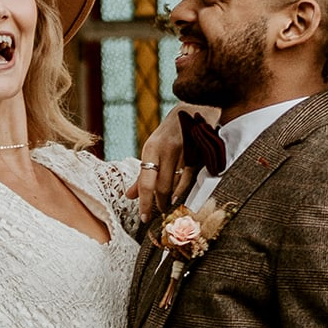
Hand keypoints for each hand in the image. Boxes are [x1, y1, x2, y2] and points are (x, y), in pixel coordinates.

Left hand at [131, 109, 186, 224]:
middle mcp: (166, 150)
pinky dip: (183, 191)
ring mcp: (183, 152)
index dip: (144, 203)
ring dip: (171, 199)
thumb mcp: (152, 149)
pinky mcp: (198, 154)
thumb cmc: (169, 133)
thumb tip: (129, 196)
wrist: (194, 109)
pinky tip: (179, 197)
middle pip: (161, 187)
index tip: (144, 218)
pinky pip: (189, 179)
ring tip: (168, 206)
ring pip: (176, 185)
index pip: (145, 182)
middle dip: (159, 204)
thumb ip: (142, 174)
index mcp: (151, 148)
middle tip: (158, 213)